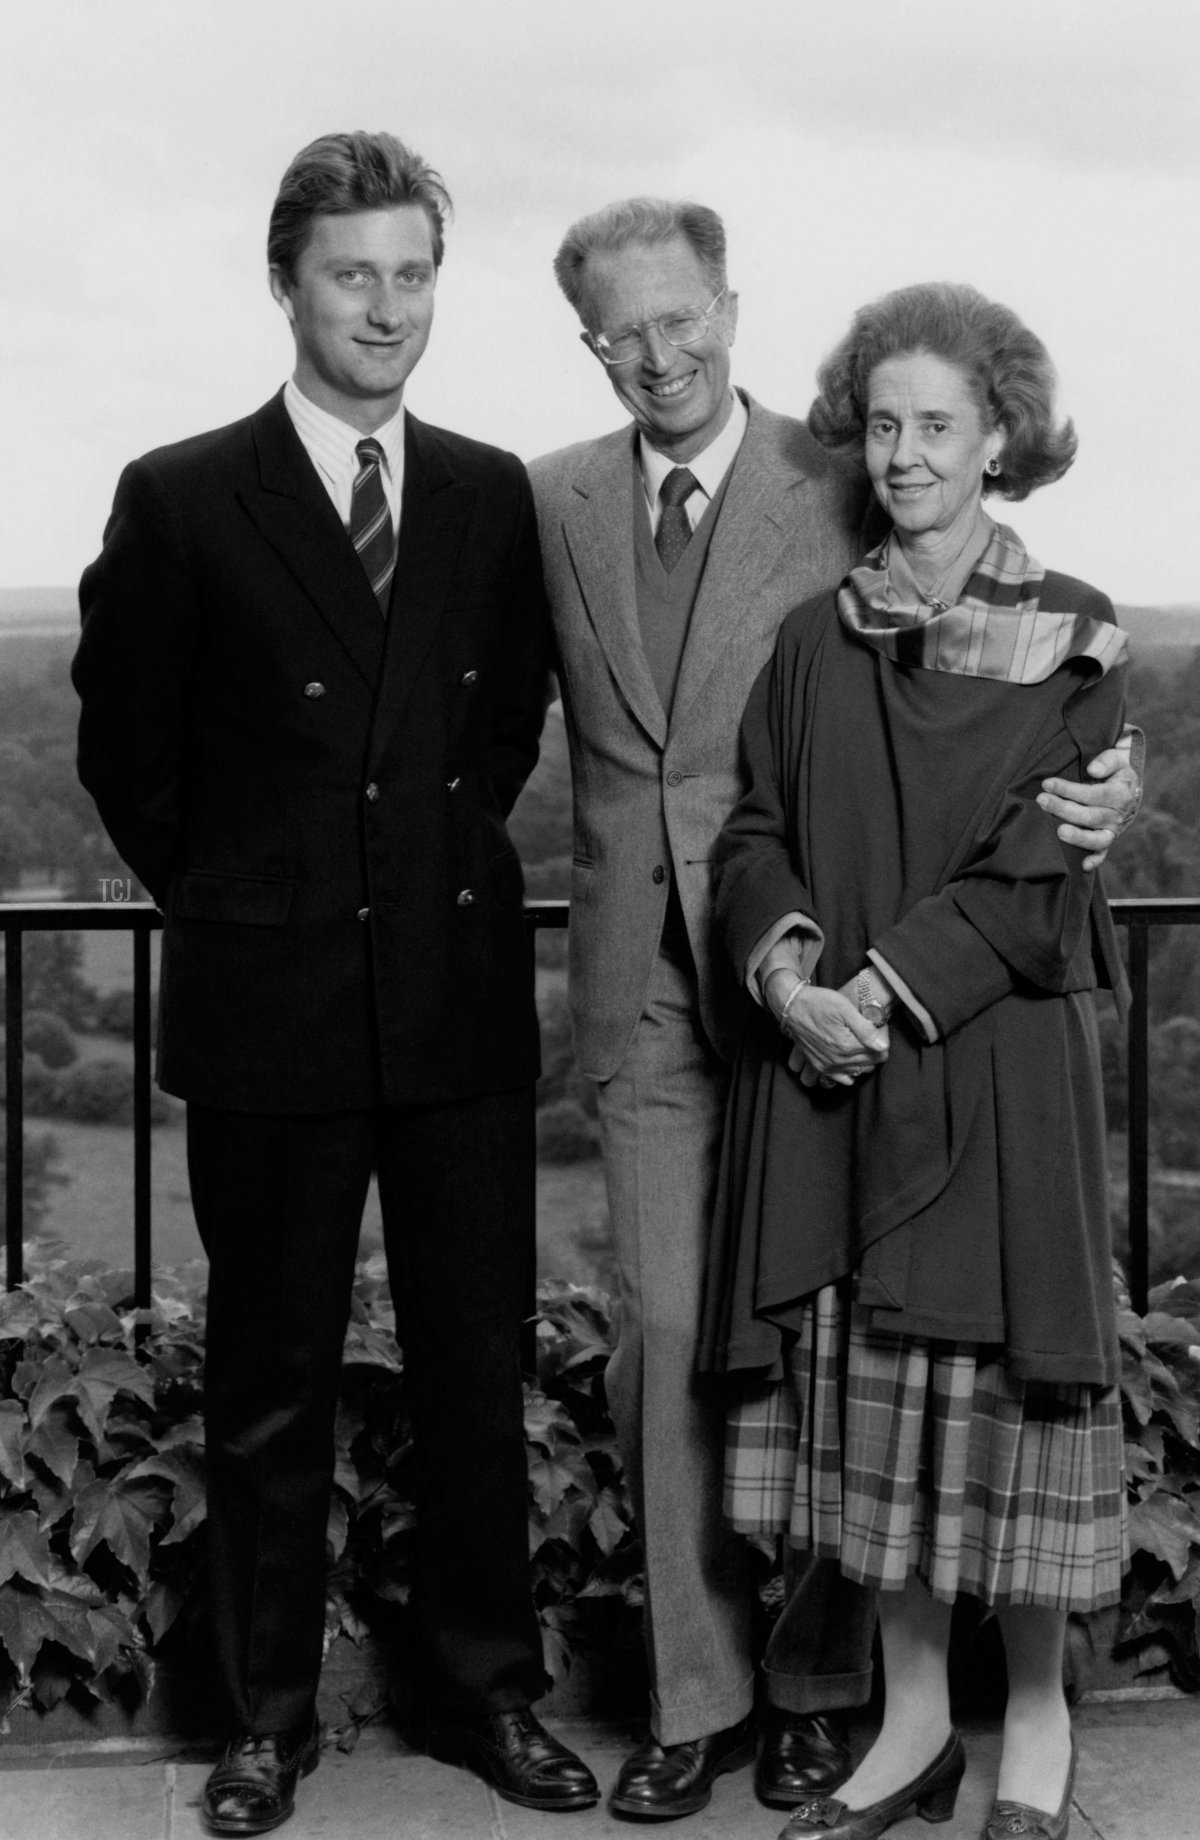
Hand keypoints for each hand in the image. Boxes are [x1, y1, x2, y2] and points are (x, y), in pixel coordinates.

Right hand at [774, 983, 888, 1087]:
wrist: (791, 1006)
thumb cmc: (818, 1003)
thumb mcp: (845, 1008)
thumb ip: (866, 1029)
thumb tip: (883, 1046)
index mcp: (847, 1046)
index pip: (880, 1052)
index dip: (883, 1038)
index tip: (878, 1028)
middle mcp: (838, 1060)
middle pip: (871, 1063)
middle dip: (875, 1049)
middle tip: (870, 1033)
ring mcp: (827, 1066)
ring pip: (859, 1072)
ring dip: (864, 1061)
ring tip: (859, 1044)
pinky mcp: (819, 1066)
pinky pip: (842, 1079)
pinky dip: (849, 1072)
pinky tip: (848, 1058)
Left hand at [1038, 745, 1139, 870]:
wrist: (1130, 786)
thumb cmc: (1116, 770)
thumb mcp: (1117, 758)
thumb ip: (1106, 761)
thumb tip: (1092, 770)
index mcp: (1121, 793)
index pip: (1092, 794)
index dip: (1069, 789)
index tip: (1047, 783)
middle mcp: (1118, 815)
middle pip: (1091, 816)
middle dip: (1064, 809)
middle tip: (1042, 800)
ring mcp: (1113, 830)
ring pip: (1098, 839)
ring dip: (1078, 837)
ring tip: (1058, 832)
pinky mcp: (1107, 840)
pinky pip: (1103, 854)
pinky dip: (1095, 861)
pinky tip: (1082, 866)